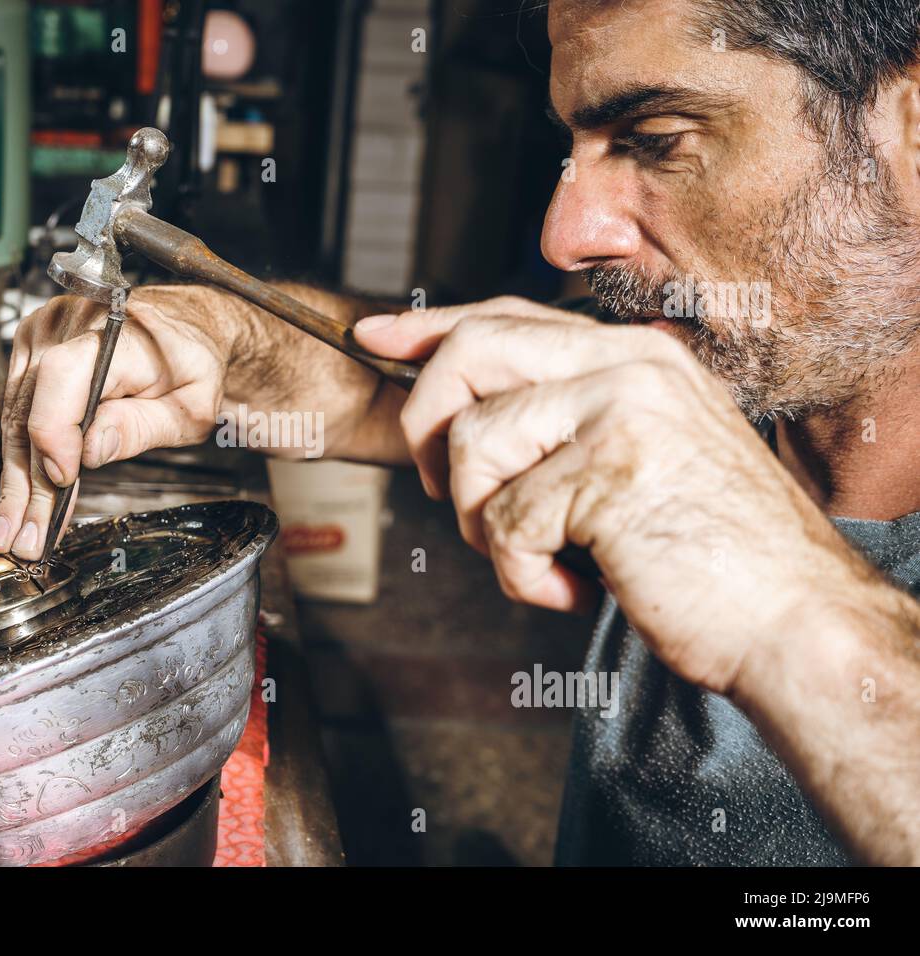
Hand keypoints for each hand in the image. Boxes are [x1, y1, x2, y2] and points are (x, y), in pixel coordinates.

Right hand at [0, 286, 235, 559]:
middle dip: (28, 482)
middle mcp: (69, 325)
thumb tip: (90, 451)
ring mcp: (45, 335)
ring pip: (17, 418)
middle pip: (31, 407)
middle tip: (24, 537)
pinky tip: (20, 502)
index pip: (62, 376)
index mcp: (113, 332)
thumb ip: (140, 427)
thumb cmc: (193, 363)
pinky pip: (19, 411)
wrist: (188, 328)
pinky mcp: (33, 351)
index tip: (63, 478)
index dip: (54, 431)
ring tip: (11, 532)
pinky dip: (22, 459)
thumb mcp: (190, 405)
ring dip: (16, 481)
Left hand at [355, 297, 872, 694]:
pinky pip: (506, 520)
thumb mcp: (641, 459)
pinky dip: (523, 577)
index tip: (374, 337)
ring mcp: (621, 409)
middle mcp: (628, 365)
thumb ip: (569, 421)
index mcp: (635, 357)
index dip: (430, 328)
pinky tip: (576, 589)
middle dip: (428, 428)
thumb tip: (466, 416)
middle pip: (470, 353)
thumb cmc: (711, 555)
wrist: (797, 623)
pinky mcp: (610, 469)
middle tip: (451, 495)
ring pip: (474, 443)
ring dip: (484, 524)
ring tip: (541, 559)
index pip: (507, 316)